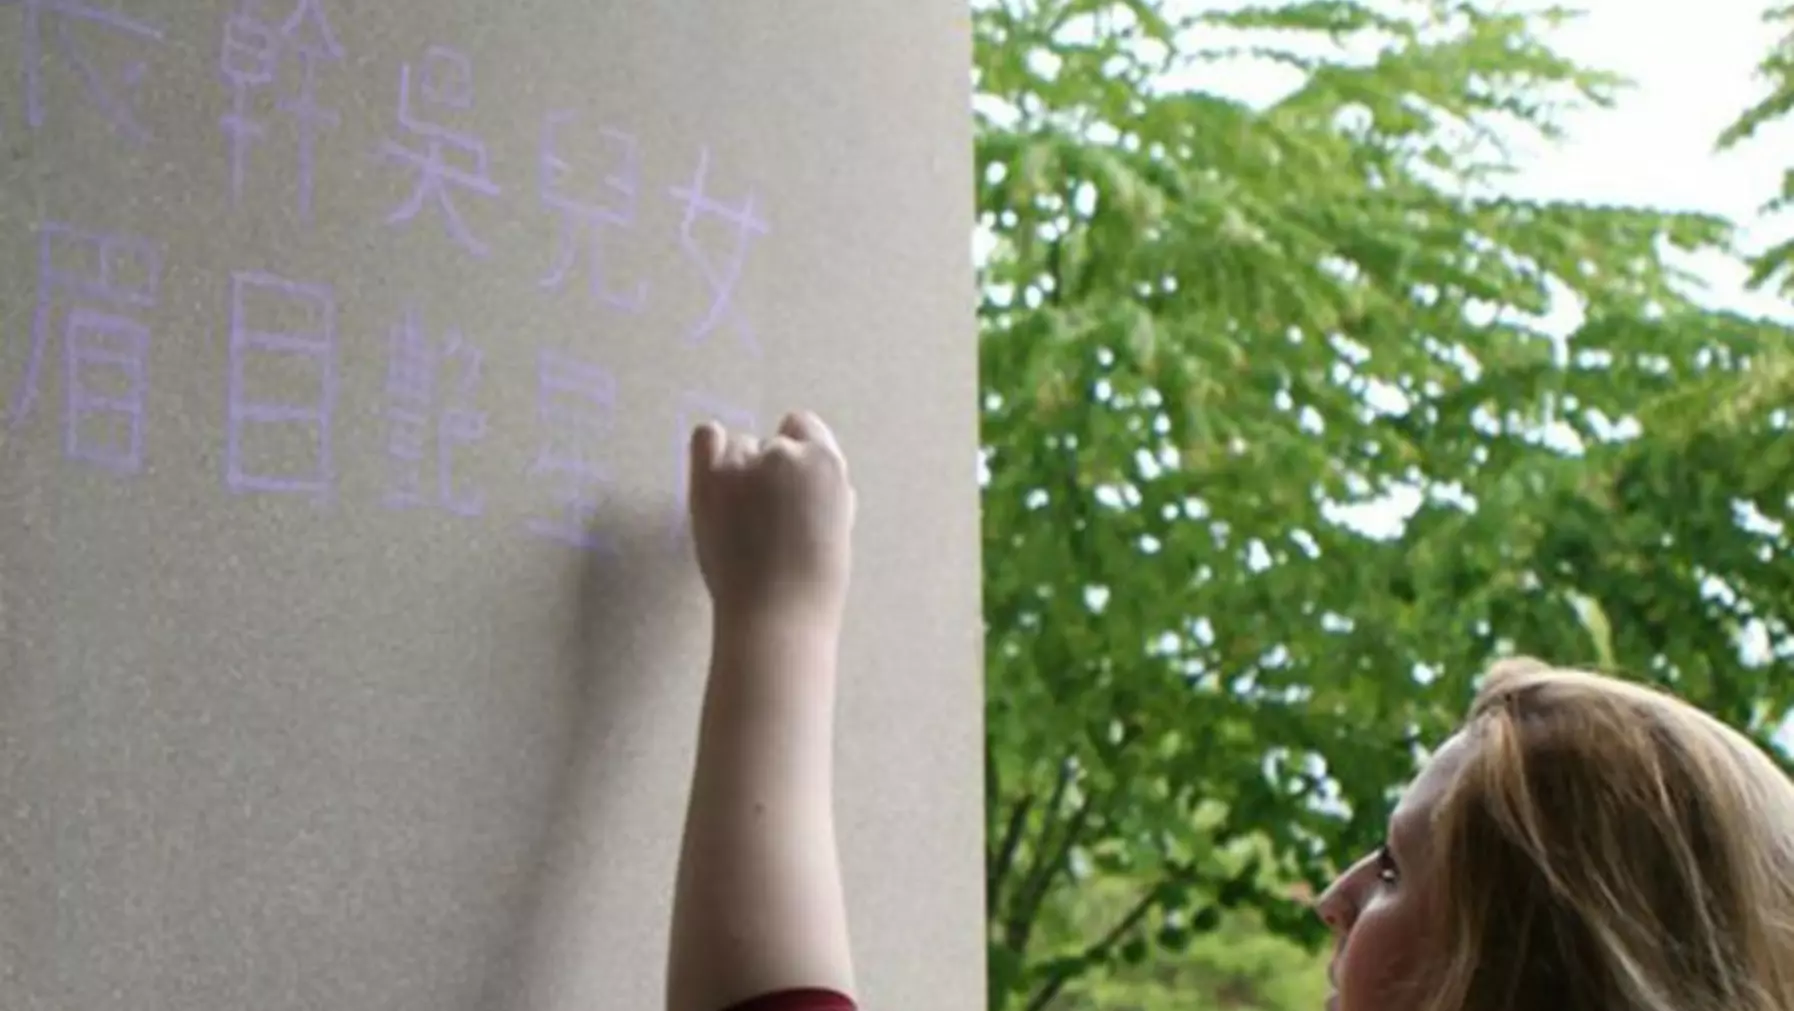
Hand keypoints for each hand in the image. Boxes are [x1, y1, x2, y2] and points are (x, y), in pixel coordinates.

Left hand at [687, 410, 855, 625]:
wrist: (776, 616)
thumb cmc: (812, 583)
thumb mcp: (838, 525)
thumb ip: (825, 489)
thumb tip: (811, 471)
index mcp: (827, 463)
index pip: (806, 428)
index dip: (798, 455)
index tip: (790, 484)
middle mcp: (786, 454)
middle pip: (772, 443)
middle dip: (769, 470)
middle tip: (767, 516)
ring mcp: (745, 465)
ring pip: (739, 447)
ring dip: (738, 469)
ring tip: (742, 517)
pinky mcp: (709, 480)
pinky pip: (707, 437)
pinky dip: (711, 449)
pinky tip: (715, 475)